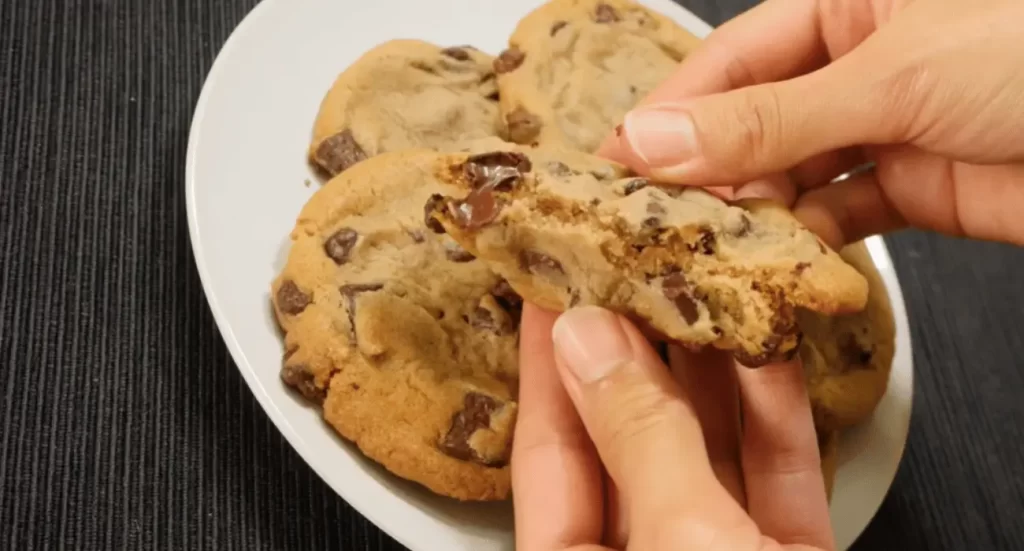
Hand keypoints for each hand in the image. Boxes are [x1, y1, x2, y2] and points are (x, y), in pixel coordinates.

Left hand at [511, 304, 833, 550]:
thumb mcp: (683, 537)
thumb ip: (641, 438)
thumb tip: (590, 338)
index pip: (546, 452)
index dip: (549, 365)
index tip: (552, 289)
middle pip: (629, 441)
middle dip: (637, 350)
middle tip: (635, 265)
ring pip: (708, 451)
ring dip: (713, 368)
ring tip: (701, 281)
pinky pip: (780, 474)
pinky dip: (780, 409)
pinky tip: (772, 339)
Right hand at [599, 0, 1023, 247]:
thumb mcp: (891, 74)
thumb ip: (769, 118)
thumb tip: (659, 138)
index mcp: (846, 3)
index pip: (732, 61)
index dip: (672, 112)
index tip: (618, 161)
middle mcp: (857, 64)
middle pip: (753, 121)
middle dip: (707, 172)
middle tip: (656, 220)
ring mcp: (884, 129)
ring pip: (789, 175)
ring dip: (753, 214)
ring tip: (709, 249)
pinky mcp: (912, 190)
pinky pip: (837, 217)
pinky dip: (807, 243)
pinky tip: (779, 261)